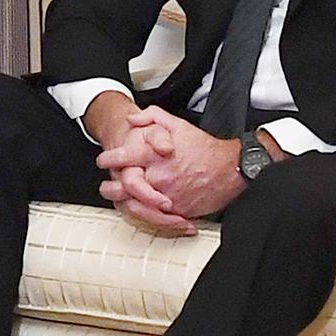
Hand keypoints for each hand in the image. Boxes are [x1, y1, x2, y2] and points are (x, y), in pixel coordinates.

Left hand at [99, 105, 246, 225]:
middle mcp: (159, 177)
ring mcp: (168, 196)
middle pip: (125, 187)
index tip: (104, 160)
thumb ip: (152, 117)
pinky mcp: (178, 210)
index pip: (123, 157)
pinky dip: (147, 215)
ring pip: (137, 206)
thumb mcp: (177, 124)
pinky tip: (141, 209)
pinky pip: (156, 217)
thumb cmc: (204, 148)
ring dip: (126, 203)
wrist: (231, 169)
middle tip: (107, 186)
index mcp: (155, 156)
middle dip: (111, 187)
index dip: (109, 159)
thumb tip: (131, 119)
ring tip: (122, 199)